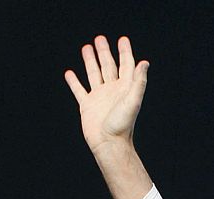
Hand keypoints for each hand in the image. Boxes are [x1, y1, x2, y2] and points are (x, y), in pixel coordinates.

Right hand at [66, 35, 148, 150]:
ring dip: (90, 61)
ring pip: (93, 74)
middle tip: (100, 38)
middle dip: (104, 52)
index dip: (125, 52)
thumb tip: (144, 63)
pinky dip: (74, 82)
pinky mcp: (87, 106)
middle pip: (108, 66)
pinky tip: (69, 73)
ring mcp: (99, 97)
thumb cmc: (122, 125)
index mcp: (124, 88)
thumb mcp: (133, 101)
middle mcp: (111, 90)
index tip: (122, 39)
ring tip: (86, 47)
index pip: (125, 65)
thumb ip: (138, 82)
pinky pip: (79, 90)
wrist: (108, 144)